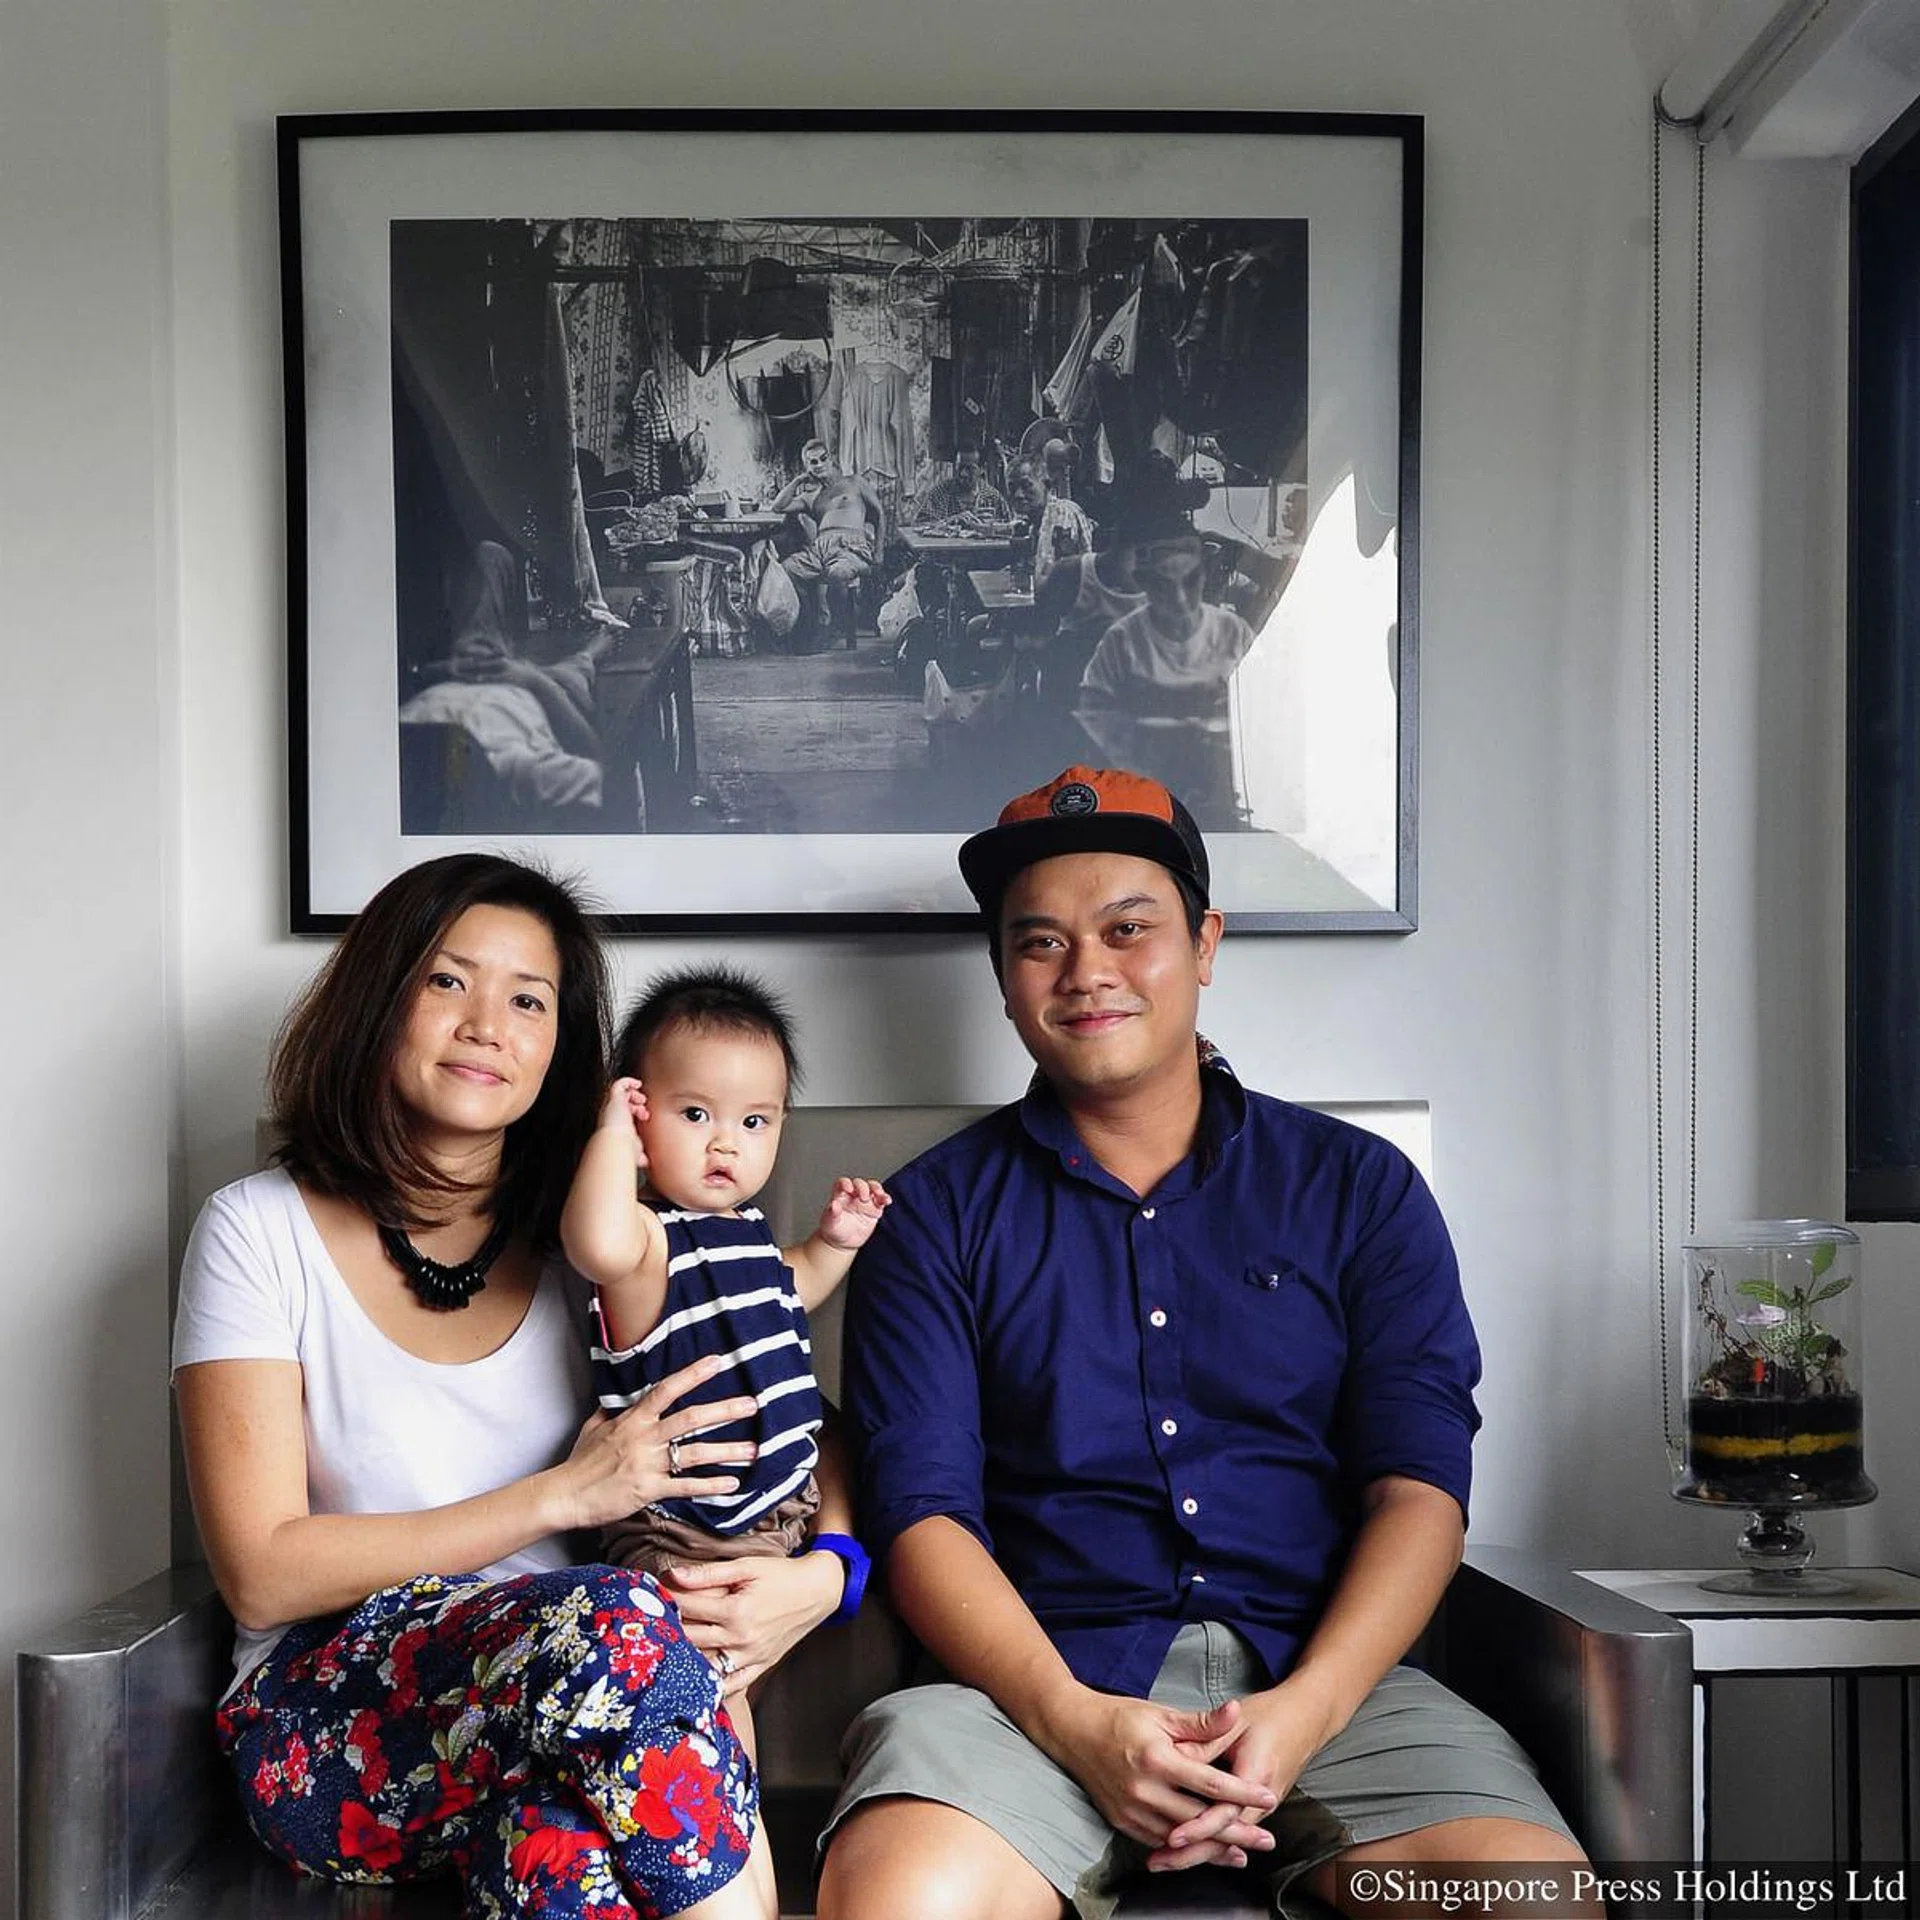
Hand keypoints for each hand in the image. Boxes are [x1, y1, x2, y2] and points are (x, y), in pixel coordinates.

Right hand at [556, 1354, 757, 1530]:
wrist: (564, 1495)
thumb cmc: (578, 1463)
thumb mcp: (593, 1429)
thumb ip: (611, 1413)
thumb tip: (616, 1401)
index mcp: (633, 1419)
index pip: (667, 1389)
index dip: (693, 1374)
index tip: (717, 1362)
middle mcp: (643, 1437)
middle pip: (690, 1418)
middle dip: (724, 1410)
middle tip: (752, 1404)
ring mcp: (647, 1463)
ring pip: (694, 1453)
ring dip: (727, 1451)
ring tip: (752, 1448)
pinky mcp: (648, 1490)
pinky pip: (685, 1487)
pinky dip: (710, 1486)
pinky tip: (731, 1484)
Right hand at [599, 1077, 648, 1168]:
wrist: (617, 1142)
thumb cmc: (623, 1147)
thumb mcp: (635, 1149)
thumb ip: (640, 1154)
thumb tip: (646, 1162)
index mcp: (616, 1125)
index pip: (625, 1113)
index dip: (636, 1111)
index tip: (645, 1116)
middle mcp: (612, 1114)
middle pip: (623, 1102)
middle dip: (636, 1103)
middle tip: (644, 1110)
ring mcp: (612, 1105)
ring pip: (621, 1092)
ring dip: (634, 1094)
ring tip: (642, 1100)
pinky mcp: (614, 1098)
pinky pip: (619, 1084)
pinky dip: (629, 1082)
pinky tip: (637, 1084)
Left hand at [657, 1548, 843, 1696]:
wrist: (818, 1590)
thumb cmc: (781, 1574)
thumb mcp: (746, 1565)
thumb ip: (709, 1573)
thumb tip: (673, 1574)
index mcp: (736, 1611)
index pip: (688, 1608)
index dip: (666, 1599)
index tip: (648, 1595)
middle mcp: (741, 1639)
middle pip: (691, 1639)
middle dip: (668, 1629)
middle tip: (647, 1624)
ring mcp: (750, 1657)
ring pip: (706, 1666)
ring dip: (683, 1659)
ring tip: (662, 1652)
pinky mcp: (760, 1666)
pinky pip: (730, 1685)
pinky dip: (710, 1686)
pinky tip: (692, 1683)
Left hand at [816, 1177, 890, 1251]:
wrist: (843, 1242)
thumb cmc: (834, 1230)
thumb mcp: (830, 1223)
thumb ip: (832, 1213)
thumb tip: (834, 1204)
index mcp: (840, 1195)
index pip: (843, 1183)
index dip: (846, 1183)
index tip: (848, 1189)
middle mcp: (853, 1195)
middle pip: (859, 1184)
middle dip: (862, 1187)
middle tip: (863, 1197)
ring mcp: (865, 1201)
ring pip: (872, 1188)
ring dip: (877, 1189)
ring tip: (879, 1194)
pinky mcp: (875, 1209)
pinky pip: (881, 1200)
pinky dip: (885, 1198)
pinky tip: (887, 1201)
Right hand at [1043, 1690, 1276, 1860]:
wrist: (1073, 1731)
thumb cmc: (1120, 1718)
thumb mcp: (1161, 1713)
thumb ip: (1201, 1723)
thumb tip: (1235, 1711)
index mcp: (1158, 1758)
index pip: (1210, 1782)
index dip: (1243, 1792)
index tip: (1268, 1796)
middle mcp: (1144, 1789)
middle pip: (1200, 1819)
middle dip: (1236, 1832)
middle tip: (1266, 1840)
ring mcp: (1132, 1809)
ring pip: (1181, 1837)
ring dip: (1213, 1848)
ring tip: (1242, 1854)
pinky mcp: (1122, 1821)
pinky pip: (1159, 1841)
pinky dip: (1184, 1848)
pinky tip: (1203, 1851)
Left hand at [1149, 1679, 1338, 1871]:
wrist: (1306, 1717)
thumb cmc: (1270, 1715)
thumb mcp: (1236, 1721)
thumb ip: (1206, 1739)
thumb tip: (1174, 1754)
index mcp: (1256, 1774)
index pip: (1225, 1812)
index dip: (1197, 1826)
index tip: (1172, 1837)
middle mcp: (1262, 1799)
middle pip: (1224, 1836)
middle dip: (1191, 1852)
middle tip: (1158, 1861)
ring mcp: (1261, 1807)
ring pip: (1226, 1839)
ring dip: (1196, 1852)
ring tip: (1163, 1861)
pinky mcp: (1257, 1808)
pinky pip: (1229, 1830)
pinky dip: (1208, 1843)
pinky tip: (1186, 1851)